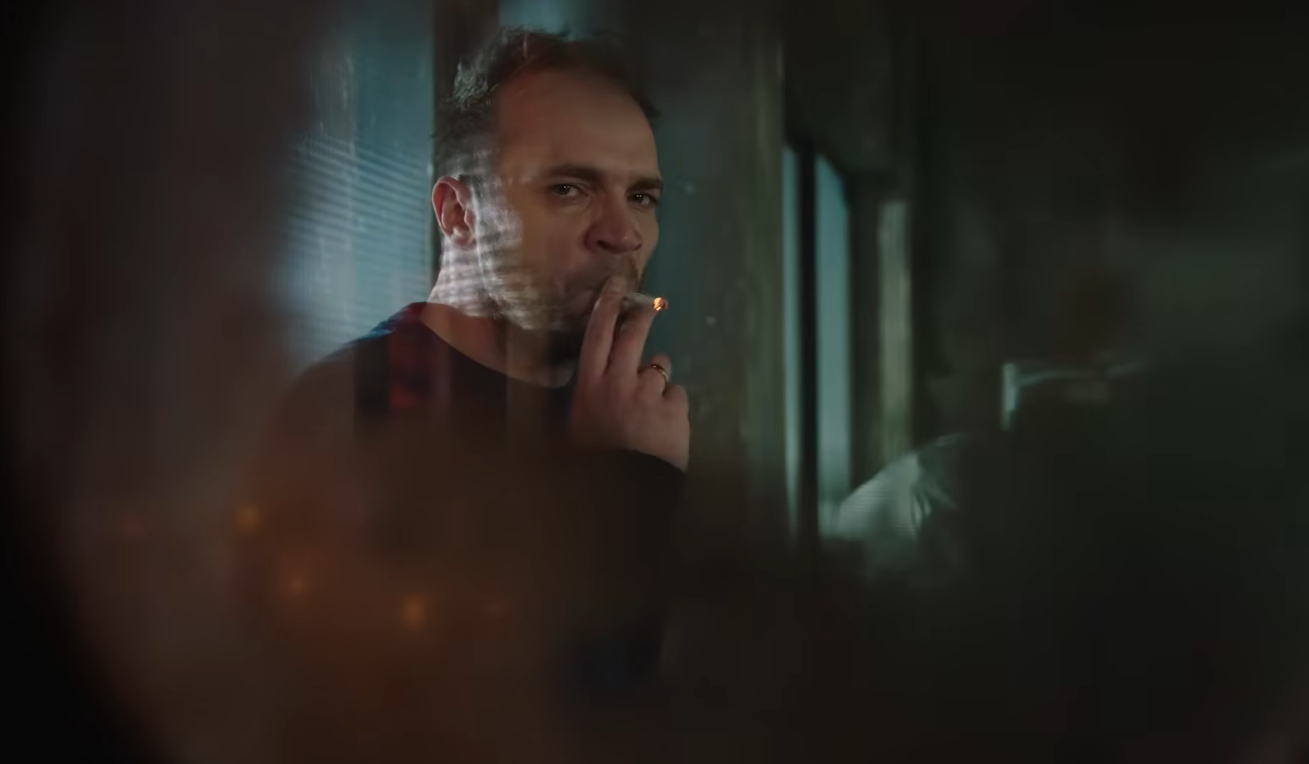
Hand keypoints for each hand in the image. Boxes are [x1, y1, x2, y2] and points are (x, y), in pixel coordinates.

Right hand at [569, 277, 689, 471]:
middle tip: (649, 308)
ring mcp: (648, 395)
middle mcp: (618, 382)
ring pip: (659, 366)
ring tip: (650, 404)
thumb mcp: (576, 426)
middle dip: (642, 316)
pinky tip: (665, 424)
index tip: (617, 284)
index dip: (607, 304)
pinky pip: (677, 393)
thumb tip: (591, 376)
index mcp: (589, 386)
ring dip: (657, 377)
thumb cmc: (594, 461)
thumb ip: (587, 396)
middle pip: (633, 335)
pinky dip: (673, 405)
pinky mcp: (675, 410)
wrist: (623, 494)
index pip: (597, 333)